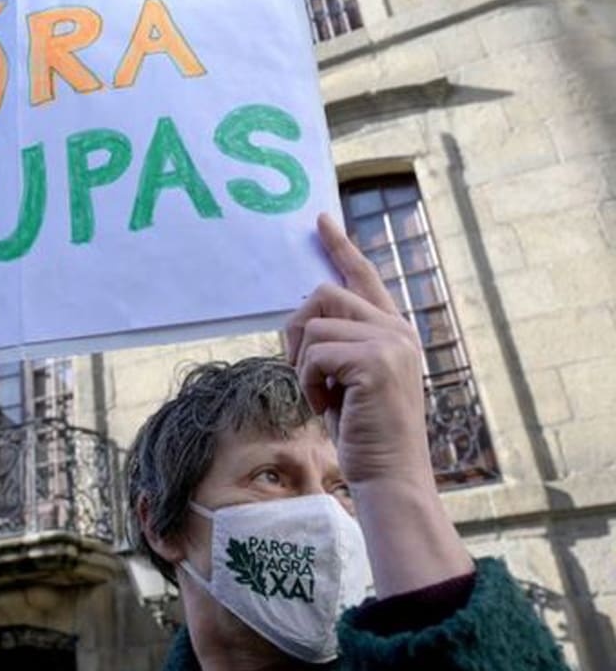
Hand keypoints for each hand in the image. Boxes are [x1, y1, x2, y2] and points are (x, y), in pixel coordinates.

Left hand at [286, 214, 471, 596]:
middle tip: (301, 368)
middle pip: (323, 294)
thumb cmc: (365, 432)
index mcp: (394, 330)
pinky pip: (314, 354)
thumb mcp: (348, 379)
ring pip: (314, 325)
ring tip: (322, 394)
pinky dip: (308, 382)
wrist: (390, 474)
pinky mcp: (376, 361)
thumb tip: (303, 317)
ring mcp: (390, 342)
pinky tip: (326, 405)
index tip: (320, 220)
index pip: (364, 275)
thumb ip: (339, 343)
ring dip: (303, 363)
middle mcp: (397, 329)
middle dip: (297, 330)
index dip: (340, 246)